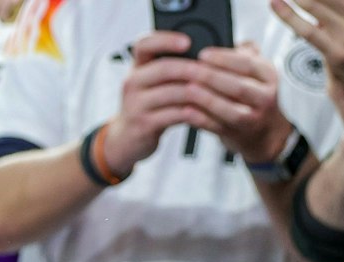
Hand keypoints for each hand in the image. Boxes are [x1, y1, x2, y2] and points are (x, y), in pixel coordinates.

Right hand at [103, 32, 216, 172]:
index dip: (165, 40)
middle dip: (193, 69)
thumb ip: (174, 69)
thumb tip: (212, 56)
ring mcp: (135, 104)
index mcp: (137, 67)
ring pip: (172, 93)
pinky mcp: (143, 124)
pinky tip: (207, 112)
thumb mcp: (154, 84)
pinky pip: (174, 115)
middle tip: (215, 71)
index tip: (188, 42)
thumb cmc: (149, 106)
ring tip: (217, 92)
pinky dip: (194, 113)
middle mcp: (132, 82)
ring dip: (198, 92)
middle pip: (164, 68)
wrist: (126, 140)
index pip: (144, 44)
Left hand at [187, 44, 294, 164]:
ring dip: (206, 99)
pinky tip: (186, 111)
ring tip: (187, 89)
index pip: (248, 64)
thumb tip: (231, 40)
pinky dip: (201, 120)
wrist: (263, 132)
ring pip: (230, 109)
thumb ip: (244, 54)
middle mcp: (264, 97)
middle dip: (211, 77)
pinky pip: (217, 127)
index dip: (224, 58)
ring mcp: (252, 118)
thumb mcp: (256, 72)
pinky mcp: (236, 134)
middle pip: (238, 86)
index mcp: (268, 76)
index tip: (203, 54)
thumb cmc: (253, 95)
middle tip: (189, 70)